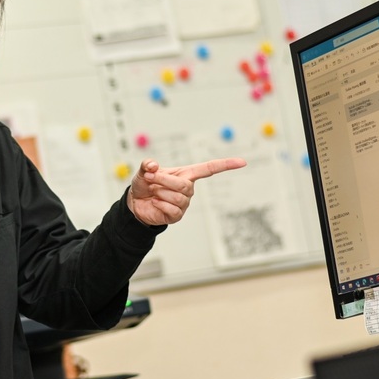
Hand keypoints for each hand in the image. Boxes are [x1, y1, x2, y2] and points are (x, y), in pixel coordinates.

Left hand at [126, 157, 246, 225]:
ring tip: (153, 192)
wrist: (136, 204)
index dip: (226, 165)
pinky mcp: (177, 215)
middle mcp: (188, 188)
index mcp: (186, 174)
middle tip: (150, 179)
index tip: (242, 162)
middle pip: (184, 185)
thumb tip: (153, 165)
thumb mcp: (144, 172)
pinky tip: (155, 202)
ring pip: (178, 198)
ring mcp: (184, 203)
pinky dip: (160, 204)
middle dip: (164, 181)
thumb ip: (148, 165)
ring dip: (160, 192)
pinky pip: (173, 209)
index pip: (209, 169)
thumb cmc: (145, 185)